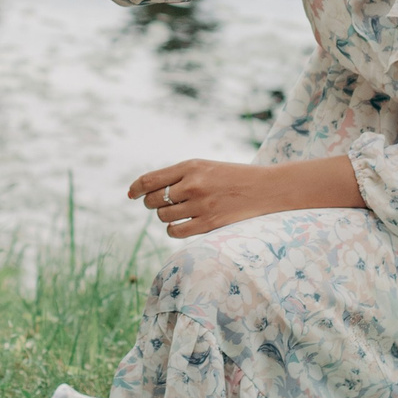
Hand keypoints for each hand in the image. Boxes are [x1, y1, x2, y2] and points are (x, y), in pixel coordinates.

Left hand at [127, 155, 365, 237]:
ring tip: (176, 213)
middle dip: (152, 203)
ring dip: (165, 217)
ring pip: (163, 217)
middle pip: (154, 200)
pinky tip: (181, 226)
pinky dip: (174, 230)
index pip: (151, 179)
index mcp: (191, 166)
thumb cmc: (233, 177)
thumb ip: (180, 176)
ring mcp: (200, 205)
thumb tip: (146, 191)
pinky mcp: (209, 224)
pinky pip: (176, 232)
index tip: (131, 194)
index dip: (136, 188)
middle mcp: (193, 184)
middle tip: (159, 204)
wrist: (267, 188)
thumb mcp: (206, 167)